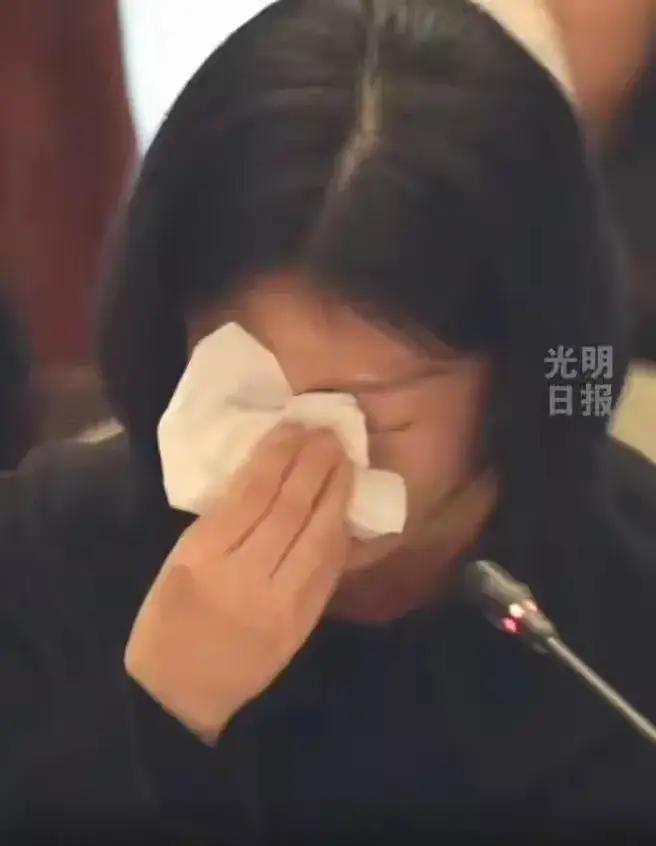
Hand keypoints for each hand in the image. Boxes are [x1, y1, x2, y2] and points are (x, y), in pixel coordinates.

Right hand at [124, 422, 353, 743]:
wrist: (182, 695)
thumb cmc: (167, 622)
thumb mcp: (178, 562)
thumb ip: (220, 522)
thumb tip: (265, 478)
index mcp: (204, 557)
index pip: (252, 493)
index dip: (278, 454)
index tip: (294, 427)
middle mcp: (245, 576)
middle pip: (291, 508)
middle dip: (314, 464)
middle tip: (328, 433)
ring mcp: (280, 602)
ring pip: (318, 535)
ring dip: (336, 491)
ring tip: (344, 459)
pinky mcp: (303, 622)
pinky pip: (328, 568)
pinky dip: (338, 532)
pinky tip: (344, 506)